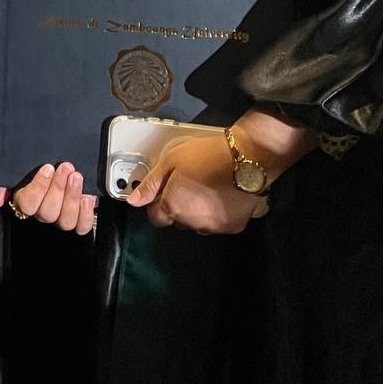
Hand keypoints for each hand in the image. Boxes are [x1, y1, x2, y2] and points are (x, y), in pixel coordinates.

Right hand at [0, 162, 96, 234]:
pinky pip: (82, 226)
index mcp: (27, 200)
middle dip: (58, 188)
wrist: (67, 167)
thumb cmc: (46, 166)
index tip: (47, 168)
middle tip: (66, 167)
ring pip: (64, 221)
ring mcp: (61, 217)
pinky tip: (86, 197)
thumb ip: (6, 181)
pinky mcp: (79, 220)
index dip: (38, 188)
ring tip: (76, 177)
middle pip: (47, 213)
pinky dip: (85, 213)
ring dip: (71, 197)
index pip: (27, 204)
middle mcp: (43, 212)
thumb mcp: (23, 166)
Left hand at [127, 136, 268, 235]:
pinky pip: (221, 222)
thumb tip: (134, 200)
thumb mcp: (171, 160)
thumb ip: (151, 183)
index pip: (155, 217)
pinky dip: (220, 211)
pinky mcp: (235, 226)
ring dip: (199, 210)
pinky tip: (224, 194)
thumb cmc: (208, 155)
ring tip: (208, 186)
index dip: (156, 203)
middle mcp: (192, 223)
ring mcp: (215, 227)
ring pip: (199, 222)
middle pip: (178, 220)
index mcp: (173, 208)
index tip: (164, 190)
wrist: (248, 160)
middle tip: (188, 182)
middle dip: (179, 205)